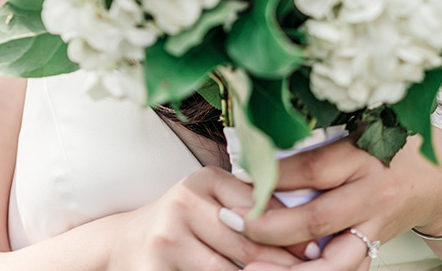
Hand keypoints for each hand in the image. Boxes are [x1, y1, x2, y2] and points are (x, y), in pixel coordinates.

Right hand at [106, 166, 303, 270]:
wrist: (124, 244)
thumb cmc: (185, 222)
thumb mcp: (214, 201)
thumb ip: (252, 204)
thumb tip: (309, 231)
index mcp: (205, 180)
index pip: (261, 208)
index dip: (293, 232)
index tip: (317, 250)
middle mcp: (184, 203)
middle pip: (248, 243)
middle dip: (283, 263)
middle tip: (312, 269)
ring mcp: (167, 239)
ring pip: (230, 270)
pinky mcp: (155, 269)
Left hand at [240, 132, 441, 270]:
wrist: (440, 182)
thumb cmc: (397, 148)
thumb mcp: (363, 131)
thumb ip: (319, 144)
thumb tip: (262, 155)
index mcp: (366, 156)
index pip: (313, 169)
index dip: (273, 176)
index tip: (238, 176)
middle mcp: (373, 196)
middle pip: (317, 219)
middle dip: (269, 226)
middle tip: (233, 223)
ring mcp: (376, 228)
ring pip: (334, 261)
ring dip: (292, 269)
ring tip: (252, 269)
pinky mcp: (376, 248)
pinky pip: (345, 270)